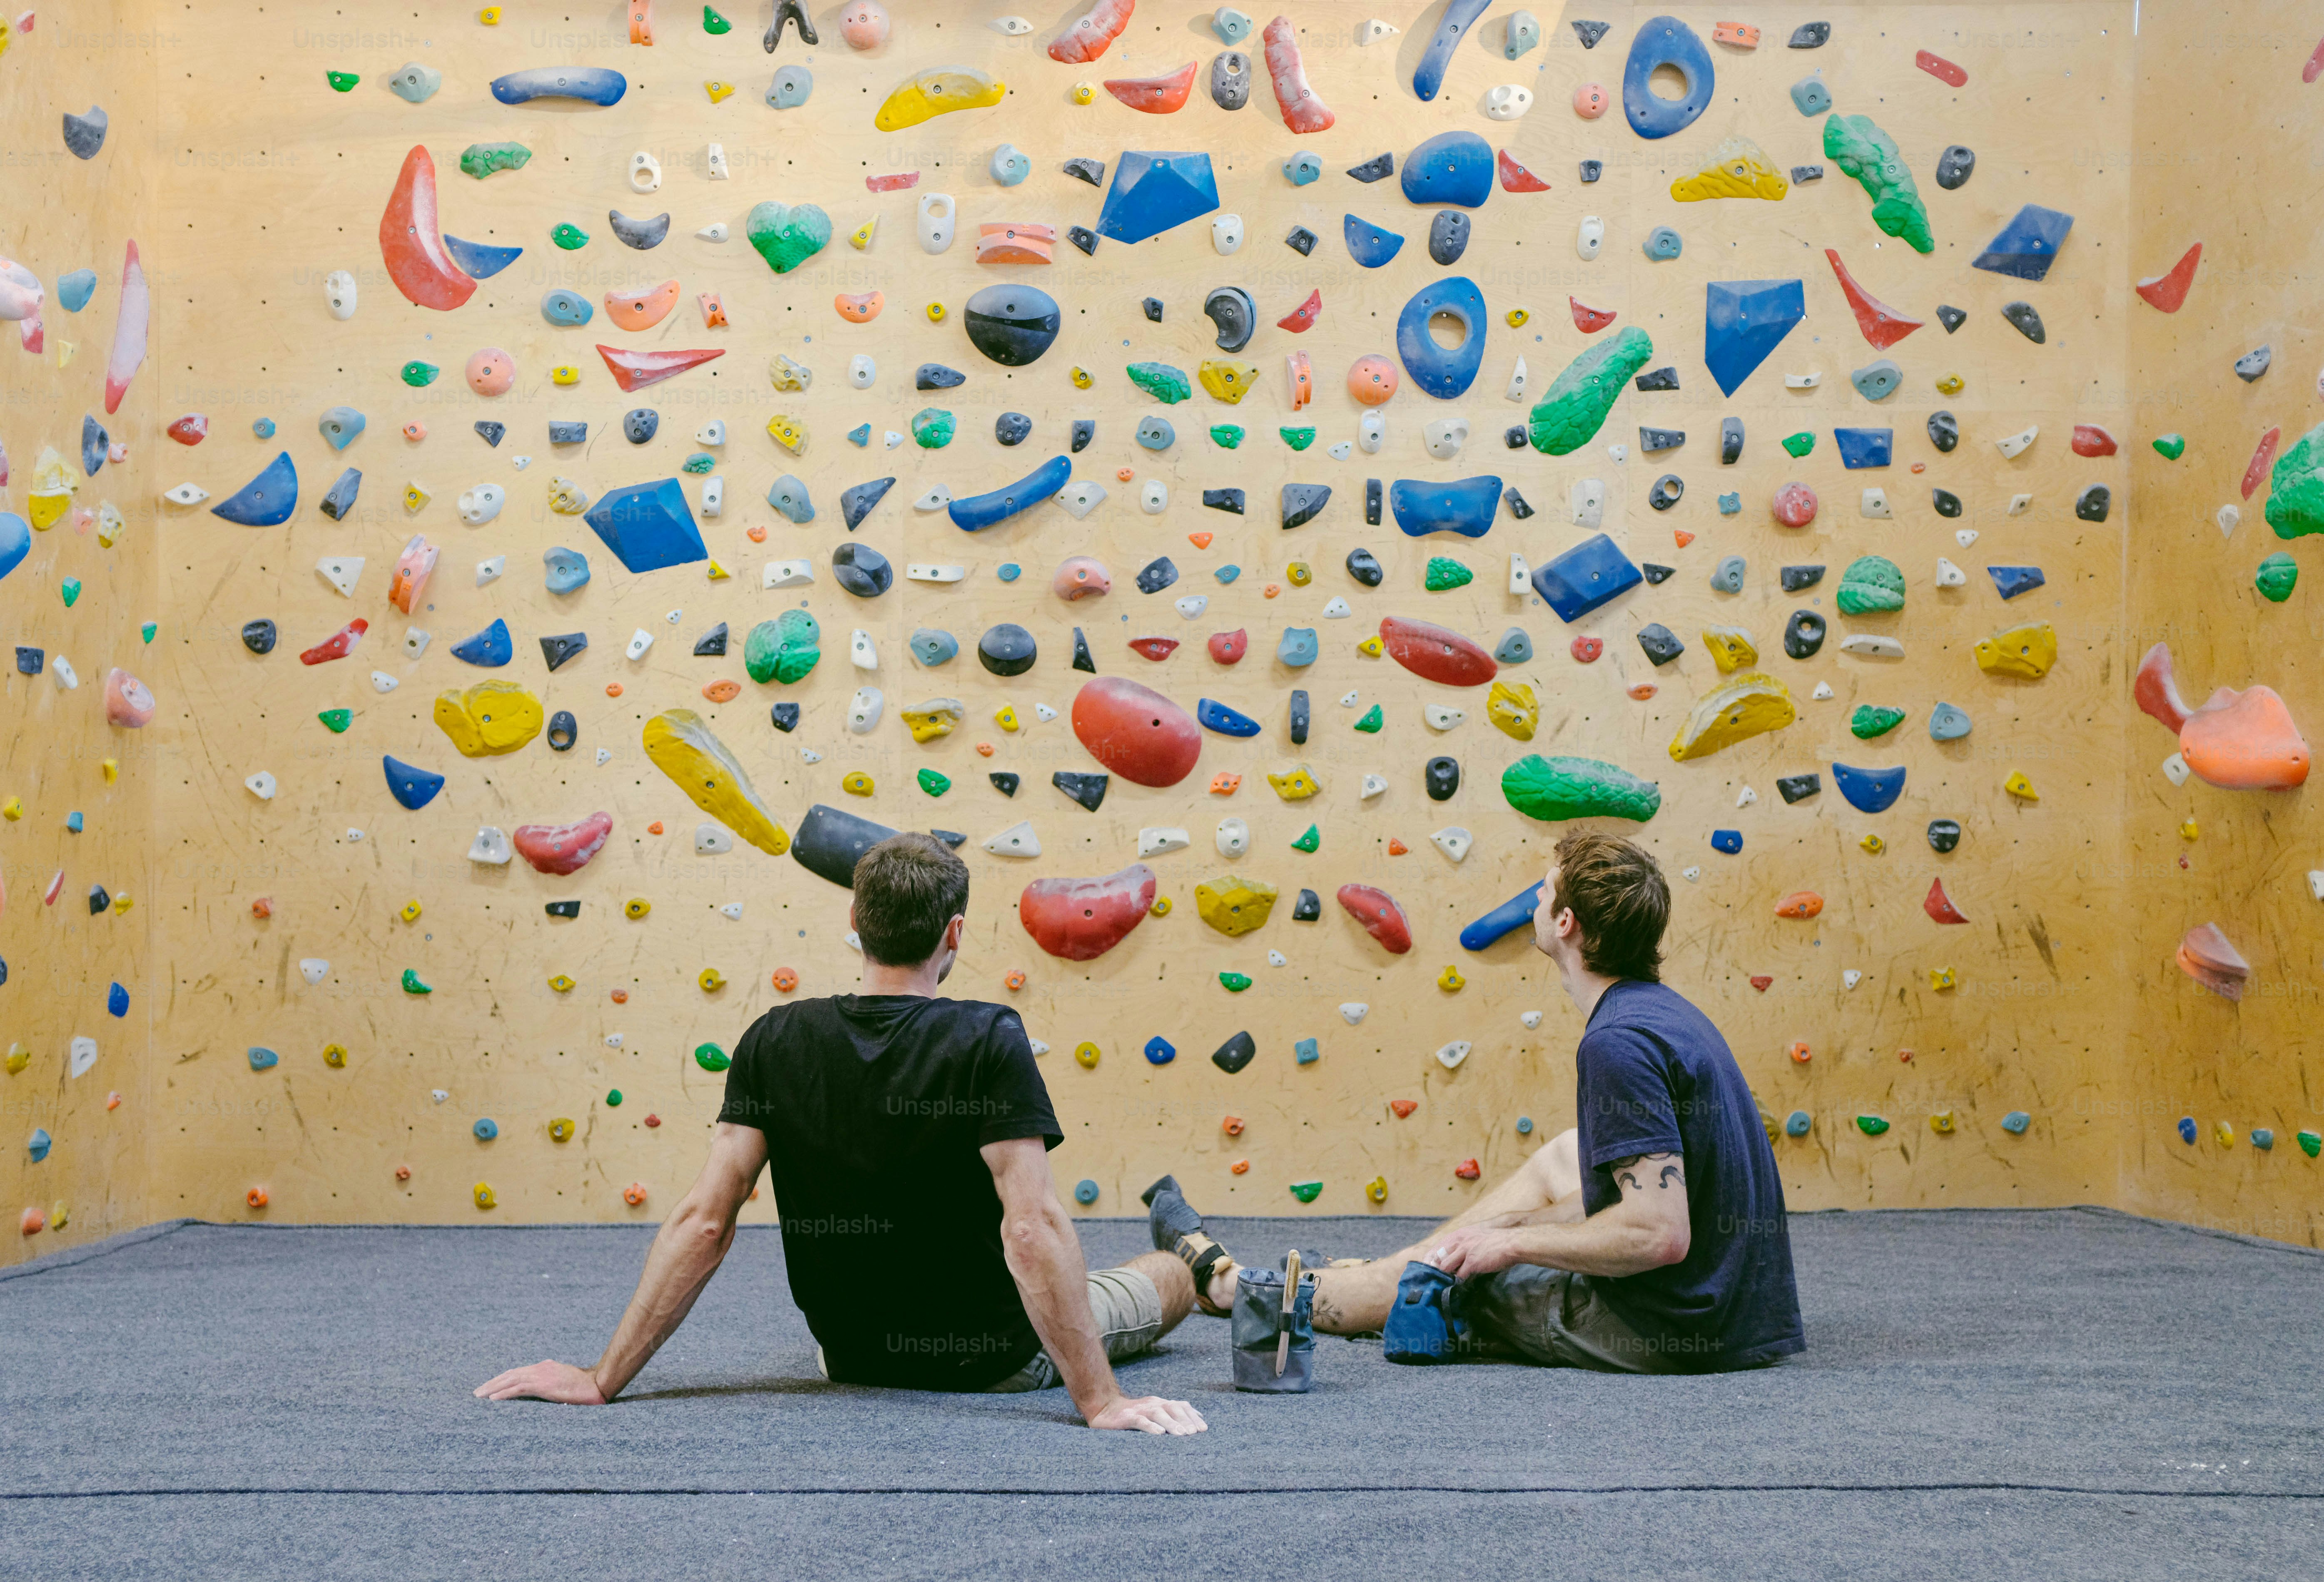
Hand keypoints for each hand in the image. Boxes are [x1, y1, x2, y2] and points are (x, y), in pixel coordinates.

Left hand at [473, 1359, 608, 1404]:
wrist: (596, 1384)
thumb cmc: (584, 1386)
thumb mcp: (564, 1381)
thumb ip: (553, 1382)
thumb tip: (548, 1389)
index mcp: (544, 1367)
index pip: (518, 1372)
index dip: (502, 1379)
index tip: (491, 1386)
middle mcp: (539, 1368)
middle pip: (510, 1374)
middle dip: (492, 1382)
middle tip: (478, 1392)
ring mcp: (540, 1375)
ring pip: (510, 1380)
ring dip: (492, 1388)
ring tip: (479, 1395)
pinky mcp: (542, 1385)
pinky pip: (518, 1389)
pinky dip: (503, 1393)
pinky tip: (492, 1399)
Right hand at [1086, 1394, 1207, 1434]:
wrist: (1103, 1408)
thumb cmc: (1133, 1414)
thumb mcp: (1154, 1413)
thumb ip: (1173, 1415)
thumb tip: (1197, 1417)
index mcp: (1160, 1403)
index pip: (1180, 1406)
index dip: (1193, 1416)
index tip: (1204, 1429)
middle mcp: (1152, 1404)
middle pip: (1172, 1408)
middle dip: (1185, 1420)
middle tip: (1195, 1433)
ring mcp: (1139, 1409)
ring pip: (1158, 1413)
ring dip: (1171, 1423)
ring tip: (1182, 1435)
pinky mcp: (1127, 1417)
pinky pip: (1140, 1420)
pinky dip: (1151, 1426)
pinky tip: (1159, 1434)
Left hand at [1426, 1227, 1525, 1278]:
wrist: (1511, 1243)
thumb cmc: (1497, 1241)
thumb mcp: (1476, 1236)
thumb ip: (1465, 1244)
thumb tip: (1457, 1256)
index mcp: (1460, 1234)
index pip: (1438, 1246)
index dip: (1431, 1257)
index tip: (1428, 1266)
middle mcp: (1459, 1241)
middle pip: (1438, 1256)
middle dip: (1435, 1268)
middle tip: (1433, 1278)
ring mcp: (1464, 1252)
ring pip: (1446, 1266)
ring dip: (1446, 1275)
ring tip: (1446, 1282)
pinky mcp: (1472, 1262)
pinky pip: (1459, 1275)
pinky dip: (1459, 1281)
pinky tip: (1460, 1285)